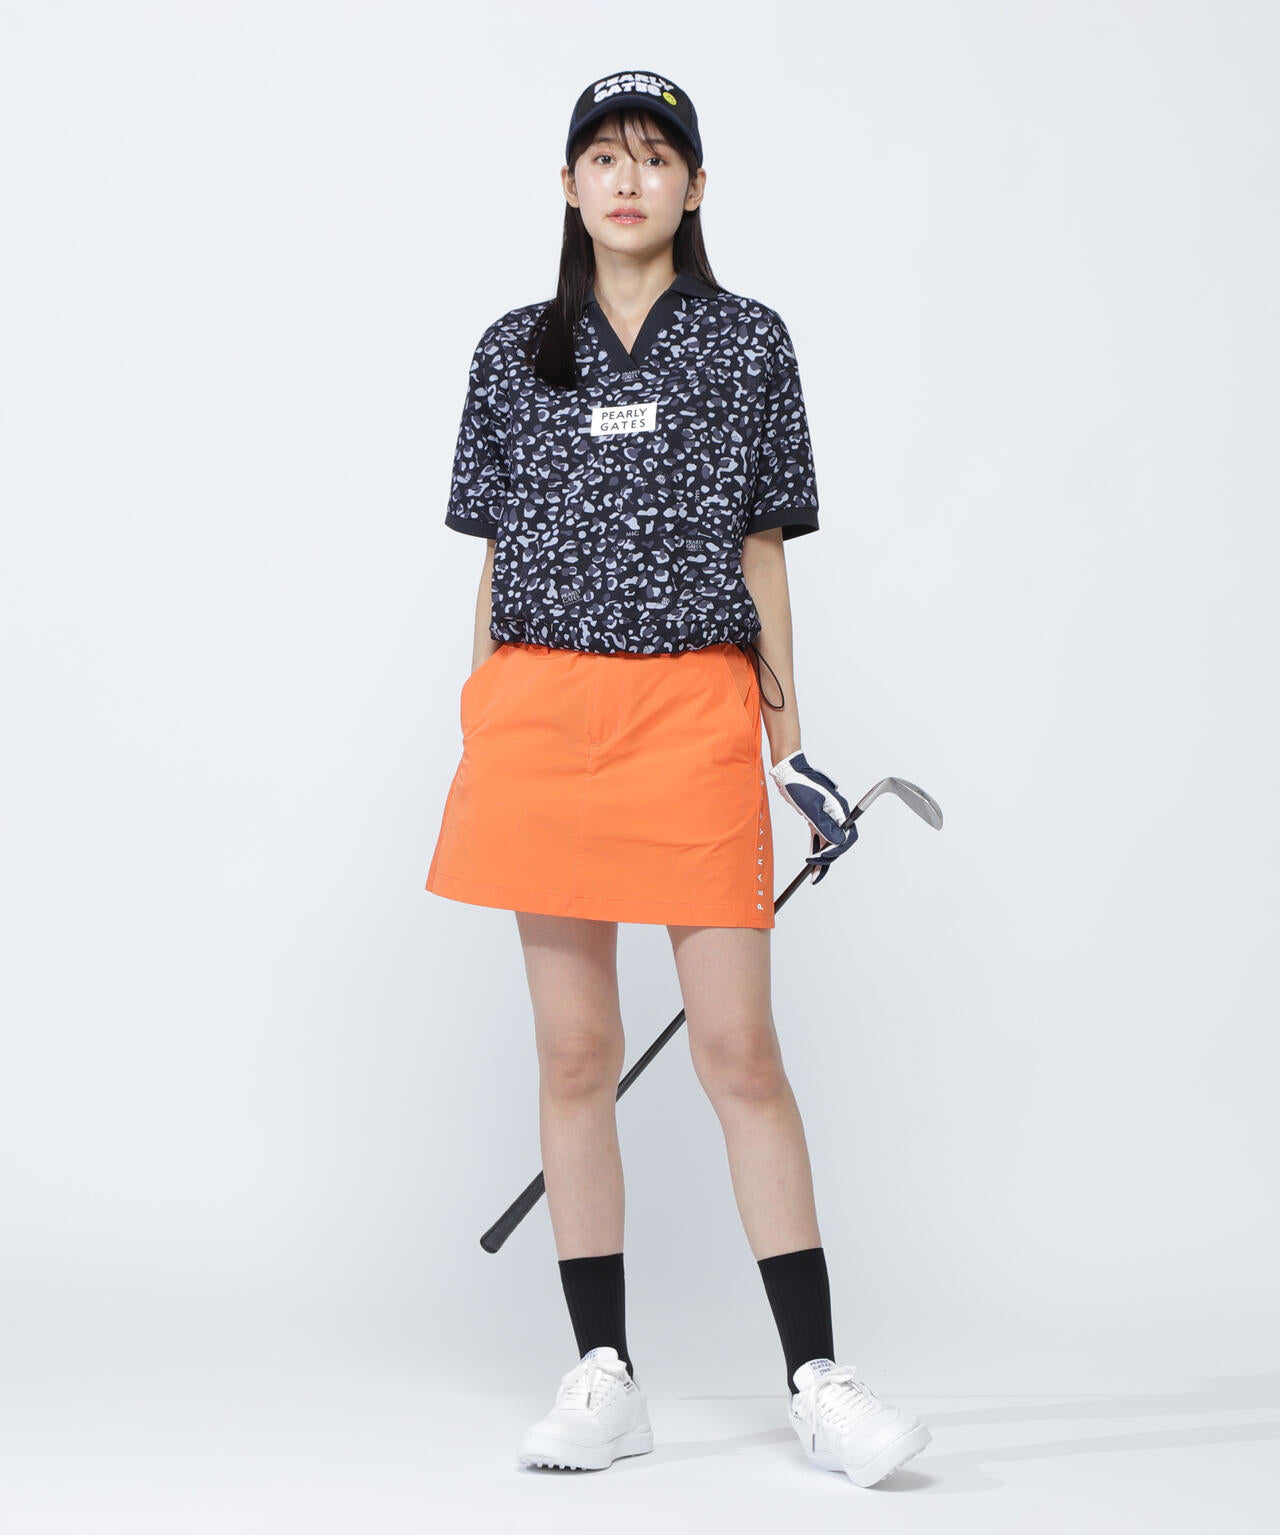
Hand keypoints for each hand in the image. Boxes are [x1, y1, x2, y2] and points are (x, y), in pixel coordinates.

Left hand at [767, 749, 857, 883]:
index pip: (846, 837)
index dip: (836, 851)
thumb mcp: (811, 806)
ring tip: (813, 874)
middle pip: (839, 842)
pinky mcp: (816, 817)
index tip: (821, 859)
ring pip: (829, 842)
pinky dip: (816, 848)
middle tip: (814, 872)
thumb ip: (824, 825)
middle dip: (828, 858)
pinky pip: (820, 837)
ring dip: (823, 858)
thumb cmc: (799, 784)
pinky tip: (811, 860)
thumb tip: (838, 842)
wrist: (788, 771)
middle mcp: (836, 814)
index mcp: (839, 810)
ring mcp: (827, 816)